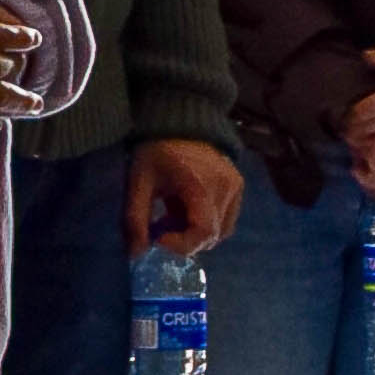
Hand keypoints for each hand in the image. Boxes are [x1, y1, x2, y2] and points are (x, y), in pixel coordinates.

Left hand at [123, 136, 242, 252]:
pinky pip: (227, 219)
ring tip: (175, 215)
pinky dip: (209, 223)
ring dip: (197, 233)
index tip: (158, 238)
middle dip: (185, 240)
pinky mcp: (238, 186)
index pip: (203, 232)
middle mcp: (225, 188)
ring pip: (222, 231)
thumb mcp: (139, 183)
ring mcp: (236, 187)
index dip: (182, 245)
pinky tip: (189, 209)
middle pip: (212, 235)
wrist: (180, 121)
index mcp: (201, 186)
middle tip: (163, 227)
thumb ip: (136, 219)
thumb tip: (136, 254)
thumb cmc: (156, 151)